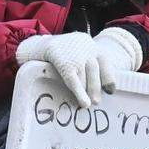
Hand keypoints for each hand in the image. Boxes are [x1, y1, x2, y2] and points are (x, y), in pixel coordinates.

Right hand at [16, 28, 142, 107]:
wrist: (38, 43)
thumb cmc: (61, 53)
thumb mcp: (77, 52)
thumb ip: (88, 65)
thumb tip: (98, 89)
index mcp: (92, 46)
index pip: (105, 63)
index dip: (108, 78)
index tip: (110, 90)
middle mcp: (87, 49)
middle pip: (96, 72)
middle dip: (96, 88)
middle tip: (96, 102)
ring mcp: (76, 55)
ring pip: (85, 78)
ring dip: (87, 92)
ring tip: (86, 104)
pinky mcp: (64, 62)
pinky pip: (74, 80)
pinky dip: (79, 93)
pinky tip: (83, 103)